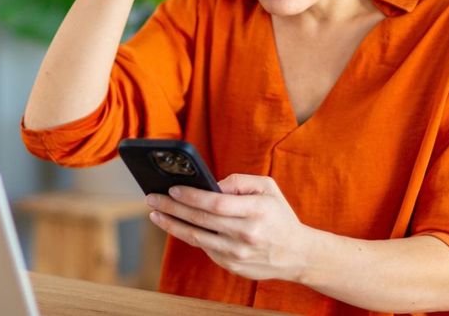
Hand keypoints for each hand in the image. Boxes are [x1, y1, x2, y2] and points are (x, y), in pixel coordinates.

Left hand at [146, 174, 315, 281]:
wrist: (297, 254)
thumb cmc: (279, 215)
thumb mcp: (267, 188)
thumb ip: (239, 181)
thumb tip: (210, 184)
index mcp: (256, 211)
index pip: (216, 203)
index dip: (191, 196)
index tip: (172, 189)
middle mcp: (246, 234)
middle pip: (200, 220)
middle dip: (171, 208)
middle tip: (151, 198)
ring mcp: (238, 254)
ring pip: (196, 237)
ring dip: (171, 224)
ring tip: (155, 213)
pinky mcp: (232, 266)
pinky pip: (204, 248)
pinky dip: (187, 236)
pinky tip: (175, 225)